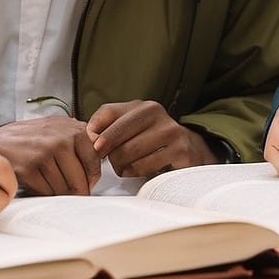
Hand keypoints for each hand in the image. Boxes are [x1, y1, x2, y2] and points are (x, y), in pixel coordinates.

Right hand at [0, 116, 104, 195]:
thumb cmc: (29, 139)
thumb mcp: (57, 129)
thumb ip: (79, 141)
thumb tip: (100, 164)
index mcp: (72, 128)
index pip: (95, 161)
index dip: (91, 177)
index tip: (85, 181)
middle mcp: (61, 139)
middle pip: (81, 180)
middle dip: (76, 191)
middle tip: (67, 191)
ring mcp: (45, 153)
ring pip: (65, 190)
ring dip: (58, 193)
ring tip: (48, 183)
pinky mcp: (30, 169)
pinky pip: (48, 193)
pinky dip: (44, 193)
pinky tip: (37, 183)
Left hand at [86, 101, 217, 178]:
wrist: (190, 150)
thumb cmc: (153, 140)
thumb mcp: (134, 126)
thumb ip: (109, 124)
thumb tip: (88, 133)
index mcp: (143, 106)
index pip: (108, 112)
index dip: (95, 130)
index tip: (94, 145)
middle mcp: (157, 113)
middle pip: (115, 135)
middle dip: (106, 152)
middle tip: (107, 160)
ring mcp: (170, 131)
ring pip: (127, 153)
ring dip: (120, 165)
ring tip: (123, 167)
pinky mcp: (179, 151)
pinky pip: (143, 166)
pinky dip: (134, 172)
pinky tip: (135, 170)